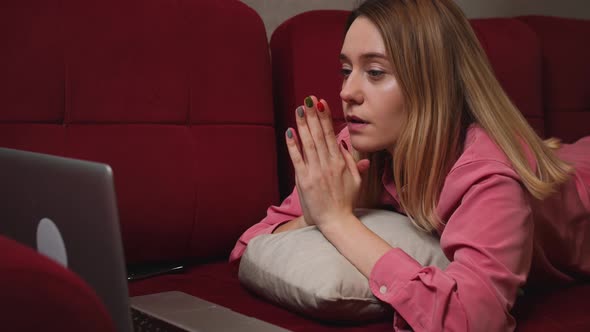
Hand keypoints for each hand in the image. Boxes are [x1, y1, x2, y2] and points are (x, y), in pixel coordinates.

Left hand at [286, 96, 368, 230]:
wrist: (336, 221)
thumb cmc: (346, 202)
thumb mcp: (356, 181)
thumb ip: (351, 161)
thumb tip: (344, 144)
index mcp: (340, 163)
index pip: (331, 134)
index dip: (325, 117)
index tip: (321, 103)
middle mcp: (328, 164)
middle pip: (319, 135)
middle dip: (313, 115)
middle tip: (308, 99)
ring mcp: (315, 172)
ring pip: (308, 143)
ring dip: (303, 124)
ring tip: (299, 109)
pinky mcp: (304, 180)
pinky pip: (297, 159)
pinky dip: (293, 145)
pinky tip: (290, 131)